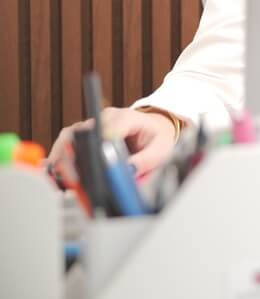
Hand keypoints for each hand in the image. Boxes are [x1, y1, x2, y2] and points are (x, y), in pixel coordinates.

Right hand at [47, 107, 176, 176]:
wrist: (153, 129)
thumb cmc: (156, 137)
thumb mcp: (160, 150)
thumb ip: (145, 161)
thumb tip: (128, 171)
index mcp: (126, 118)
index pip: (107, 130)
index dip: (97, 149)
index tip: (93, 167)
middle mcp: (105, 118)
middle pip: (81, 133)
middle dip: (74, 157)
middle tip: (74, 180)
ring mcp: (92, 124)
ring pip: (69, 137)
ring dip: (63, 158)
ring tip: (64, 181)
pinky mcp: (84, 133)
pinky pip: (66, 143)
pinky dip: (61, 158)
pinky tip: (60, 175)